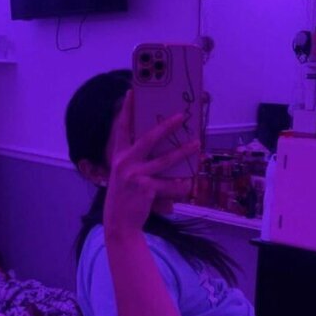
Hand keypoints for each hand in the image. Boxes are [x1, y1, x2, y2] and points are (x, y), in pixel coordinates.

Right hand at [103, 90, 199, 236]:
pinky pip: (169, 184)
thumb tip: (161, 147)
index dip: (126, 110)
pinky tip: (189, 184)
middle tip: (181, 116)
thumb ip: (136, 161)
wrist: (119, 223)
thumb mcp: (124, 175)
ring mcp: (135, 175)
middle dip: (166, 125)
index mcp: (118, 157)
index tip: (131, 92)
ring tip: (197, 144)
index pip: (122, 129)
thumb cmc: (125, 198)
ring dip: (183, 151)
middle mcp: (125, 163)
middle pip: (148, 138)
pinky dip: (180, 185)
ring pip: (165, 160)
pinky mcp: (145, 189)